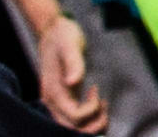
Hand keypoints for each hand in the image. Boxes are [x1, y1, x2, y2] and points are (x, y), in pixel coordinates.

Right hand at [31, 11, 109, 132]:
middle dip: (92, 124)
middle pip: (71, 129)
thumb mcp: (70, 45)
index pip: (73, 117)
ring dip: (92, 123)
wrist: (54, 31)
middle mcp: (53, 102)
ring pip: (73, 128)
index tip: (96, 90)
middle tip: (105, 105)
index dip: (90, 110)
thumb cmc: (63, 36)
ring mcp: (58, 102)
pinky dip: (90, 117)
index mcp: (53, 92)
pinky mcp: (65, 99)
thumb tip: (73, 82)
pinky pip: (75, 119)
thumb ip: (73, 63)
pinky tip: (99, 101)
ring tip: (103, 105)